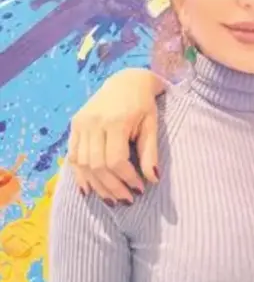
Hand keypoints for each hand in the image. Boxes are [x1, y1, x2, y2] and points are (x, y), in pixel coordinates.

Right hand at [67, 68, 164, 203]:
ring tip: (112, 199)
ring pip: (83, 164)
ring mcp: (80, 124)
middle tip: (127, 200)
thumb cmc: (143, 105)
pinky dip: (80, 175)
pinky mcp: (74, 126)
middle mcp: (93, 123)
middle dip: (112, 187)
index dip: (127, 178)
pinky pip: (72, 156)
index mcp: (115, 121)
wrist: (126, 81)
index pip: (116, 160)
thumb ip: (150, 152)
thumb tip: (153, 180)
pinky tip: (89, 190)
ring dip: (97, 185)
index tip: (140, 189)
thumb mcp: (152, 126)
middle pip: (97, 165)